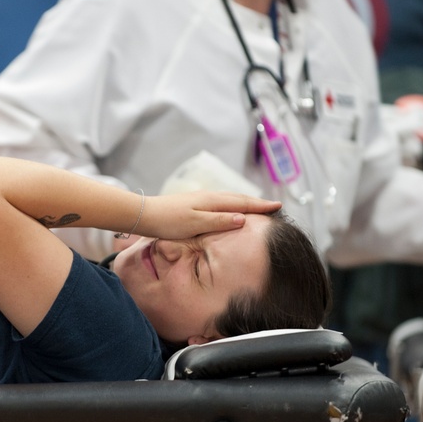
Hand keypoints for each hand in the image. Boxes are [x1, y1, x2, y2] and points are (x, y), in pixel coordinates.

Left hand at [141, 190, 280, 239]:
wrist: (144, 215)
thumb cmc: (168, 222)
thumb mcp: (195, 224)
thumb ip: (219, 221)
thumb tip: (243, 218)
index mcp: (212, 201)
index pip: (242, 203)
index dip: (261, 206)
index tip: (278, 206)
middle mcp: (208, 197)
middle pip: (238, 198)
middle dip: (256, 202)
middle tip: (273, 206)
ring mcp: (200, 198)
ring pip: (228, 199)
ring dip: (244, 202)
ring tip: (255, 206)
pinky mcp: (193, 203)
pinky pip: (220, 202)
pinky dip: (231, 204)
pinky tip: (228, 209)